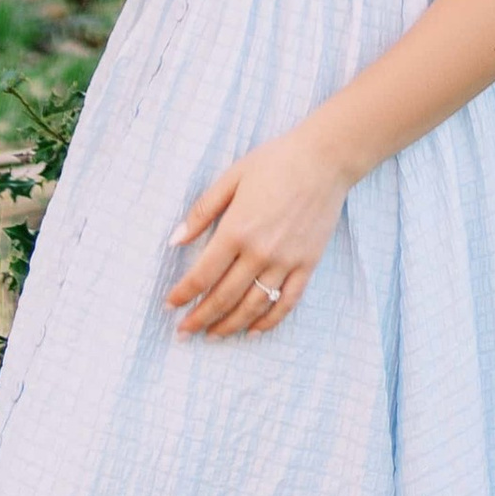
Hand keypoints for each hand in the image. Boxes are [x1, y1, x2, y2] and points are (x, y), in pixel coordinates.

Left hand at [166, 123, 347, 337]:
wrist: (324, 160)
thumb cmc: (275, 162)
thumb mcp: (232, 177)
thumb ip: (203, 211)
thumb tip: (175, 240)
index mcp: (237, 229)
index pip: (203, 274)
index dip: (183, 294)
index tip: (170, 306)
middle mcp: (260, 252)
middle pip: (224, 297)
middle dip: (200, 318)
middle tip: (183, 332)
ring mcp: (285, 262)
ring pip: (252, 307)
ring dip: (229, 326)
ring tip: (212, 335)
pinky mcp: (307, 266)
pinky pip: (286, 303)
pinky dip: (268, 322)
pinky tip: (253, 331)